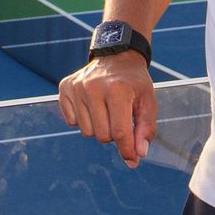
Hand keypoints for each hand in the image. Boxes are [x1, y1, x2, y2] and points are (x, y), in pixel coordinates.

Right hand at [58, 50, 154, 168]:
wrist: (117, 56)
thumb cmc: (134, 82)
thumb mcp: (148, 101)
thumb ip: (146, 129)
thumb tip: (137, 155)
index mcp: (117, 90)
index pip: (119, 133)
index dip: (127, 150)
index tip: (132, 159)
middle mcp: (93, 87)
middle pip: (101, 136)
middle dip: (113, 135)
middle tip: (119, 119)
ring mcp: (77, 86)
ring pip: (86, 131)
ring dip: (98, 127)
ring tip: (106, 110)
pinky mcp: (65, 87)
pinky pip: (72, 121)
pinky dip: (83, 119)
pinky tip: (92, 105)